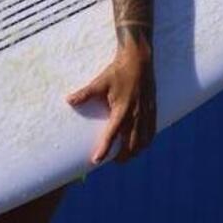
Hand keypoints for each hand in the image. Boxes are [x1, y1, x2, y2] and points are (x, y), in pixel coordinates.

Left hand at [66, 36, 156, 164]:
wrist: (139, 61)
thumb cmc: (117, 72)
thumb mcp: (99, 82)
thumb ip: (85, 94)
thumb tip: (68, 100)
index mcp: (122, 110)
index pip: (112, 135)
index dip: (104, 150)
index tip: (96, 160)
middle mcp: (136, 115)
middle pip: (131, 145)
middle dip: (123, 156)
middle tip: (113, 161)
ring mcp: (147, 114)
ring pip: (143, 141)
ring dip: (135, 152)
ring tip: (127, 156)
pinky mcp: (153, 110)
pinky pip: (152, 132)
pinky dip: (146, 142)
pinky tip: (141, 144)